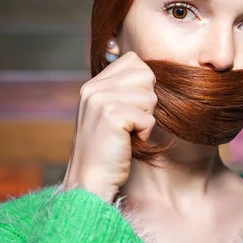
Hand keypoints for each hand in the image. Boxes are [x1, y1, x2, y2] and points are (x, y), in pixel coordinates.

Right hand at [62, 51, 156, 202]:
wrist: (89, 182)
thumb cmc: (109, 151)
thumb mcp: (111, 113)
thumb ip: (124, 90)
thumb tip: (152, 72)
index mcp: (93, 84)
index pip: (134, 60)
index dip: (143, 85)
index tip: (131, 108)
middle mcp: (93, 88)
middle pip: (146, 74)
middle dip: (147, 102)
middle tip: (130, 123)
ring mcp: (100, 100)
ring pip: (150, 96)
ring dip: (146, 119)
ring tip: (128, 133)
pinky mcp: (110, 115)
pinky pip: (148, 116)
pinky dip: (145, 132)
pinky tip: (128, 142)